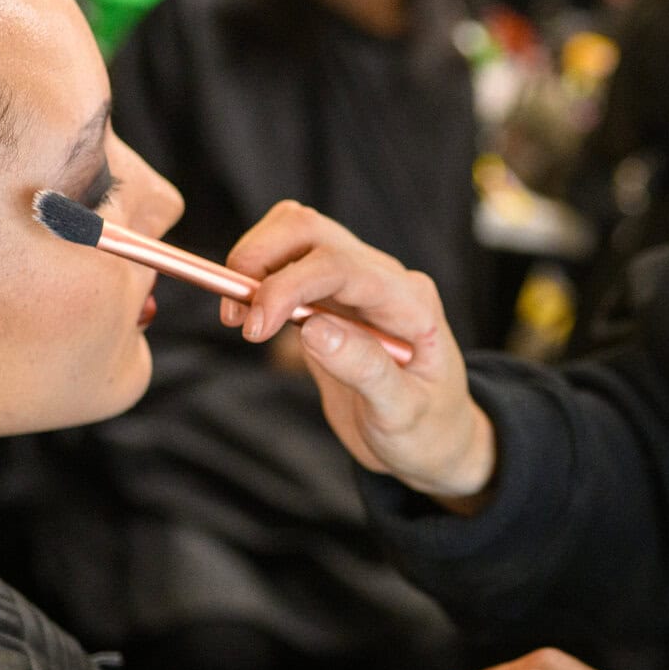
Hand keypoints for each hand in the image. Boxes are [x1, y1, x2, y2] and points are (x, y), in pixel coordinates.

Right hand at [223, 201, 495, 503]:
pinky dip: (258, 275)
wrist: (433, 440)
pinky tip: (252, 317)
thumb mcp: (403, 414)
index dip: (287, 286)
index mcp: (410, 302)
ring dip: (254, 262)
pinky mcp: (332, 293)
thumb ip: (365, 370)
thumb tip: (313, 329)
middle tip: (235, 319)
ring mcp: (357, 280)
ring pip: (295, 232)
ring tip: (238, 318)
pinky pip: (289, 260)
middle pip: (310, 229)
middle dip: (258, 258)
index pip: (340, 266)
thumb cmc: (427, 430)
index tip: (252, 329)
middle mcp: (383, 278)